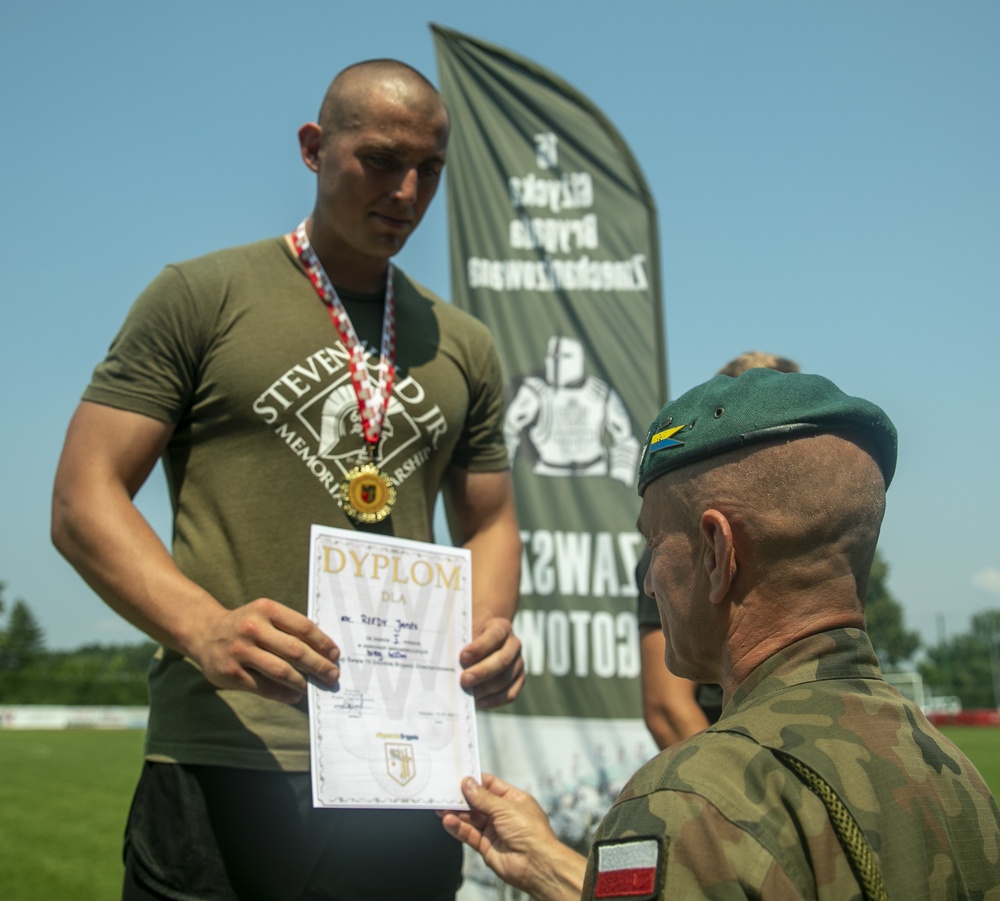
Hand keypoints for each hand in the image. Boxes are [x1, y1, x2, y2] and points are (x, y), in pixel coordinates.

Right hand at [188, 598, 339, 703]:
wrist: (204, 632)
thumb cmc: (247, 625)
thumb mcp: (265, 615)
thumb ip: (289, 628)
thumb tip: (324, 652)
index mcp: (266, 609)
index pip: (303, 627)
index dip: (323, 642)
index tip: (335, 654)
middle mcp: (253, 628)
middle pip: (296, 650)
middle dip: (319, 665)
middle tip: (333, 675)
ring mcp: (240, 651)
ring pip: (281, 671)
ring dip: (303, 681)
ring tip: (314, 685)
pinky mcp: (231, 673)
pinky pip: (264, 687)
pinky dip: (284, 693)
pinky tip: (295, 694)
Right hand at [440, 774, 584, 900]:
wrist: (536, 864)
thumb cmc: (532, 833)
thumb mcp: (506, 807)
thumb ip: (483, 797)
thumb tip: (468, 784)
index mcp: (513, 800)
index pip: (491, 786)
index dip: (475, 781)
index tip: (460, 775)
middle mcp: (503, 814)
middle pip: (478, 802)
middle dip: (462, 798)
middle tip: (446, 791)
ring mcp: (494, 830)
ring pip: (471, 818)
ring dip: (457, 813)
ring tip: (441, 807)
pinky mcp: (486, 846)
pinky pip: (469, 834)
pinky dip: (458, 828)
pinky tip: (449, 821)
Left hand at [459, 616, 524, 707]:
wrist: (485, 638)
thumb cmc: (472, 637)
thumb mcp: (467, 633)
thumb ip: (462, 645)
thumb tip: (450, 663)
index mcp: (502, 627)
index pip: (494, 636)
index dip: (479, 647)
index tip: (463, 657)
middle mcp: (514, 644)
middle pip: (503, 660)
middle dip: (482, 671)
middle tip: (464, 680)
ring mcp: (518, 662)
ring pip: (506, 678)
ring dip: (487, 688)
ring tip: (470, 693)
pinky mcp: (518, 679)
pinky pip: (511, 693)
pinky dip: (495, 700)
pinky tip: (480, 701)